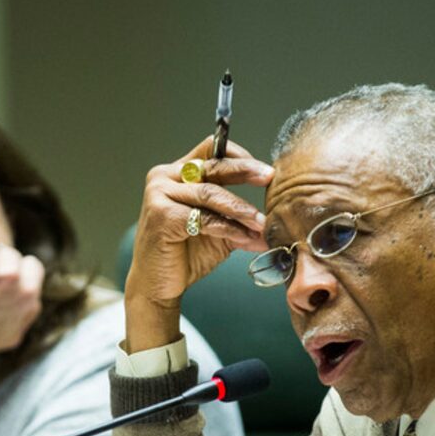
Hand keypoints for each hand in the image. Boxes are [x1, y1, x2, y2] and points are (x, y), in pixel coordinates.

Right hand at [124, 139, 273, 350]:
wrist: (159, 286)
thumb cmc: (185, 257)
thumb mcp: (220, 233)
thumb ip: (242, 222)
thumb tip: (275, 224)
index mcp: (178, 174)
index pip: (211, 149)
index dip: (239, 156)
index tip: (264, 171)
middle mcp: (165, 177)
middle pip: (212, 165)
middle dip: (245, 171)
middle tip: (269, 178)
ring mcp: (159, 193)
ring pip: (210, 193)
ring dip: (240, 208)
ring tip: (261, 221)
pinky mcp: (161, 215)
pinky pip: (203, 217)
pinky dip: (227, 227)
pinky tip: (243, 236)